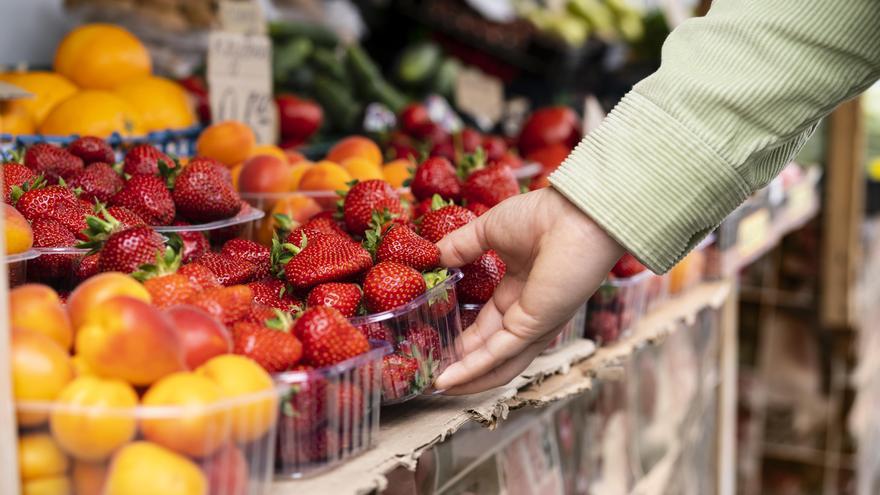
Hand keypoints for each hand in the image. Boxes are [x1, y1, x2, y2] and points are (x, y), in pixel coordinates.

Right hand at [434, 187, 622, 393]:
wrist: (573, 214)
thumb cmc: (542, 216)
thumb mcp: (488, 230)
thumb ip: (460, 246)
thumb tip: (432, 257)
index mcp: (520, 290)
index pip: (487, 324)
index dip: (461, 337)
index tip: (434, 343)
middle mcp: (527, 313)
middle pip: (489, 349)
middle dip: (461, 364)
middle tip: (430, 372)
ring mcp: (533, 324)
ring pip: (496, 363)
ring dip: (466, 378)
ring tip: (437, 388)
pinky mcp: (534, 328)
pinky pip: (499, 356)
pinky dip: (472, 370)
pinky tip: (448, 379)